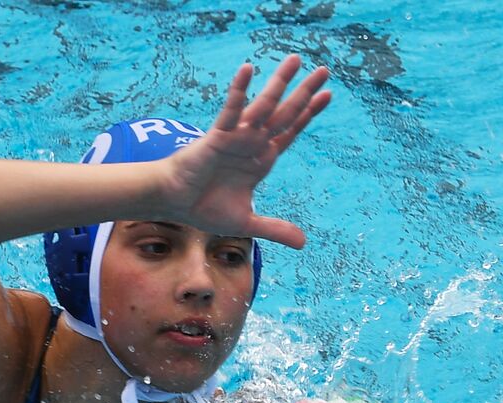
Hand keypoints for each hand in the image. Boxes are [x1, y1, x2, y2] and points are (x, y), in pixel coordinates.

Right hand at [159, 55, 330, 247]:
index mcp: (262, 159)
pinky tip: (249, 69)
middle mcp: (253, 143)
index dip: (309, 113)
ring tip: (296, 59)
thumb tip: (304, 244)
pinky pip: (231, 110)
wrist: (174, 205)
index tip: (328, 95)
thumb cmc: (204, 207)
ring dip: (280, 83)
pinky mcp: (217, 136)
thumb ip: (275, 228)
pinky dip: (240, 91)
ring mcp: (237, 137)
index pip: (291, 130)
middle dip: (305, 92)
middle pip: (286, 113)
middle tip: (326, 69)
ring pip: (264, 106)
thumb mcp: (248, 222)